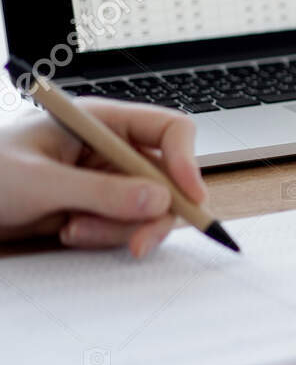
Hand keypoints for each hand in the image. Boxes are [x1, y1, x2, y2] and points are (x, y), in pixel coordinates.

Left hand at [0, 99, 205, 254]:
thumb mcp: (39, 183)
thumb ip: (101, 192)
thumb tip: (159, 201)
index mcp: (101, 121)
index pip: (170, 130)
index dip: (186, 160)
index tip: (188, 196)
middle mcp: (111, 148)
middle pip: (168, 178)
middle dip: (156, 213)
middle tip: (139, 243)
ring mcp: (106, 180)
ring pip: (150, 208)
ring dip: (120, 229)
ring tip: (73, 231)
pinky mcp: (98, 208)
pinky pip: (126, 225)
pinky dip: (105, 237)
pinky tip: (69, 232)